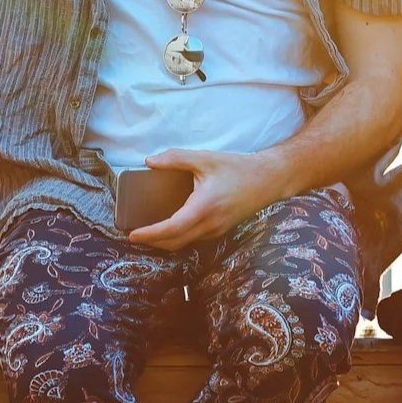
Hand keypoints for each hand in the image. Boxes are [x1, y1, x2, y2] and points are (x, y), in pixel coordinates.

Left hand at [128, 148, 285, 251]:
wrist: (268, 180)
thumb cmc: (237, 168)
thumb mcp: (205, 158)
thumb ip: (175, 158)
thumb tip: (149, 161)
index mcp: (204, 208)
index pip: (171, 229)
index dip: (150, 235)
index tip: (132, 235)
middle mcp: (210, 225)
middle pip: (175, 243)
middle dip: (153, 242)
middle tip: (134, 236)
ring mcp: (217, 231)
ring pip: (185, 244)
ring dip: (165, 242)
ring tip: (148, 234)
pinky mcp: (221, 231)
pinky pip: (195, 240)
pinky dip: (179, 238)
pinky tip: (171, 228)